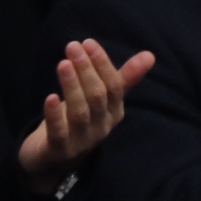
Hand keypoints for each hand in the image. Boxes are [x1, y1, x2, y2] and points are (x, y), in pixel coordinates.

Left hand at [18, 39, 155, 193]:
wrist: (54, 158)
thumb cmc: (79, 120)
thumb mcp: (101, 98)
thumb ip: (123, 78)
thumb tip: (150, 55)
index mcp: (114, 112)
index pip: (114, 87)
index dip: (102, 64)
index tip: (88, 43)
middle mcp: (102, 127)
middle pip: (98, 97)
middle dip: (86, 70)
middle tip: (73, 46)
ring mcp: (82, 140)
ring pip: (80, 112)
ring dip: (72, 86)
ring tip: (63, 63)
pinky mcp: (60, 151)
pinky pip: (59, 133)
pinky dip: (54, 115)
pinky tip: (50, 97)